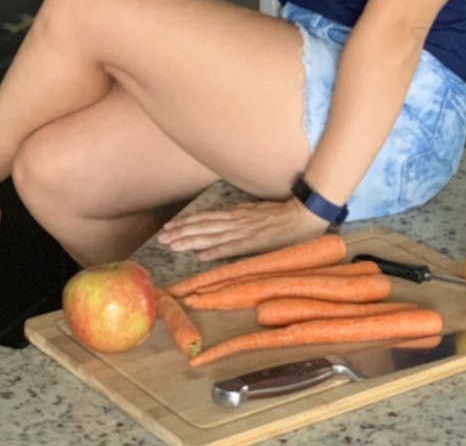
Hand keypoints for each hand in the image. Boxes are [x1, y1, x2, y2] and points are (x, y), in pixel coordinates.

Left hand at [156, 198, 329, 261]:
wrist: (303, 215)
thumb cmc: (282, 214)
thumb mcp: (257, 209)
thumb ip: (242, 213)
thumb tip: (231, 212)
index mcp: (236, 214)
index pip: (206, 218)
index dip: (187, 222)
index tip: (169, 227)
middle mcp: (236, 221)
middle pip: (203, 226)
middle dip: (181, 232)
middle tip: (161, 238)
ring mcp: (244, 231)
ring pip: (212, 236)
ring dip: (191, 241)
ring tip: (173, 246)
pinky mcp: (255, 243)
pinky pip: (232, 248)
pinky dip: (216, 251)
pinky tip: (201, 256)